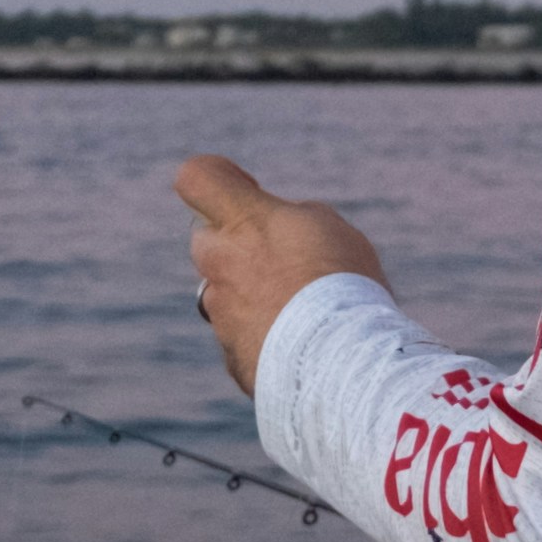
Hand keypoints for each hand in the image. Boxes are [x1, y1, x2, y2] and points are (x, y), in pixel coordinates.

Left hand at [176, 155, 387, 393]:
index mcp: (245, 223)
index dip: (219, 179)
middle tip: (283, 260)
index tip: (247, 190)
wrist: (340, 363)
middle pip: (207, 240)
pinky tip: (303, 348)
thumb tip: (280, 229)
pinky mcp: (232, 356)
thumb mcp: (331, 230)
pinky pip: (242, 337)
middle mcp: (221, 264)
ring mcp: (222, 314)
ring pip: (224, 294)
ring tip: (306, 314)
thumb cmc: (343, 287)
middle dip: (237, 245)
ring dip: (255, 297)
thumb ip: (294, 220)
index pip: (198, 178)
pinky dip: (266, 338)